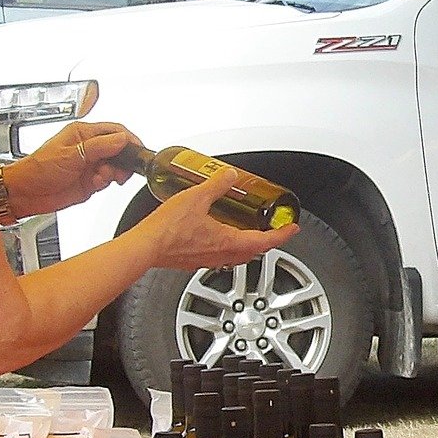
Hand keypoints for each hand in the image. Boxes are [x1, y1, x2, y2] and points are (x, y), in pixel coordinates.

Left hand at [6, 120, 141, 215]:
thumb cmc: (38, 169)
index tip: (137, 151)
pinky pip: (107, 180)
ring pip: (115, 166)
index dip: (129, 140)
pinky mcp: (89, 182)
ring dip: (114, 173)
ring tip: (103, 177)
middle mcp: (88, 148)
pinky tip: (95, 184)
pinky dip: (105, 183)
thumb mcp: (71, 155)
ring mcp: (89, 165)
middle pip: (119, 149)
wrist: (25, 193)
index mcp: (83, 134)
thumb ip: (99, 147)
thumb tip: (122, 139)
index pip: (115, 131)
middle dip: (123, 160)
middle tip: (122, 169)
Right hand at [139, 174, 291, 272]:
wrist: (145, 247)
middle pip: (254, 252)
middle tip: (275, 232)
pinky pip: (220, 257)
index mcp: (227, 241)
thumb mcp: (197, 197)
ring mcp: (207, 260)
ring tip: (251, 234)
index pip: (265, 241)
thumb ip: (217, 185)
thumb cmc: (167, 229)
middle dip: (267, 242)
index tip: (291, 229)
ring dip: (249, 246)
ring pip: (237, 257)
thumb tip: (229, 176)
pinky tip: (219, 238)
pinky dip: (229, 248)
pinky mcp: (193, 261)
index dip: (282, 235)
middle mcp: (220, 255)